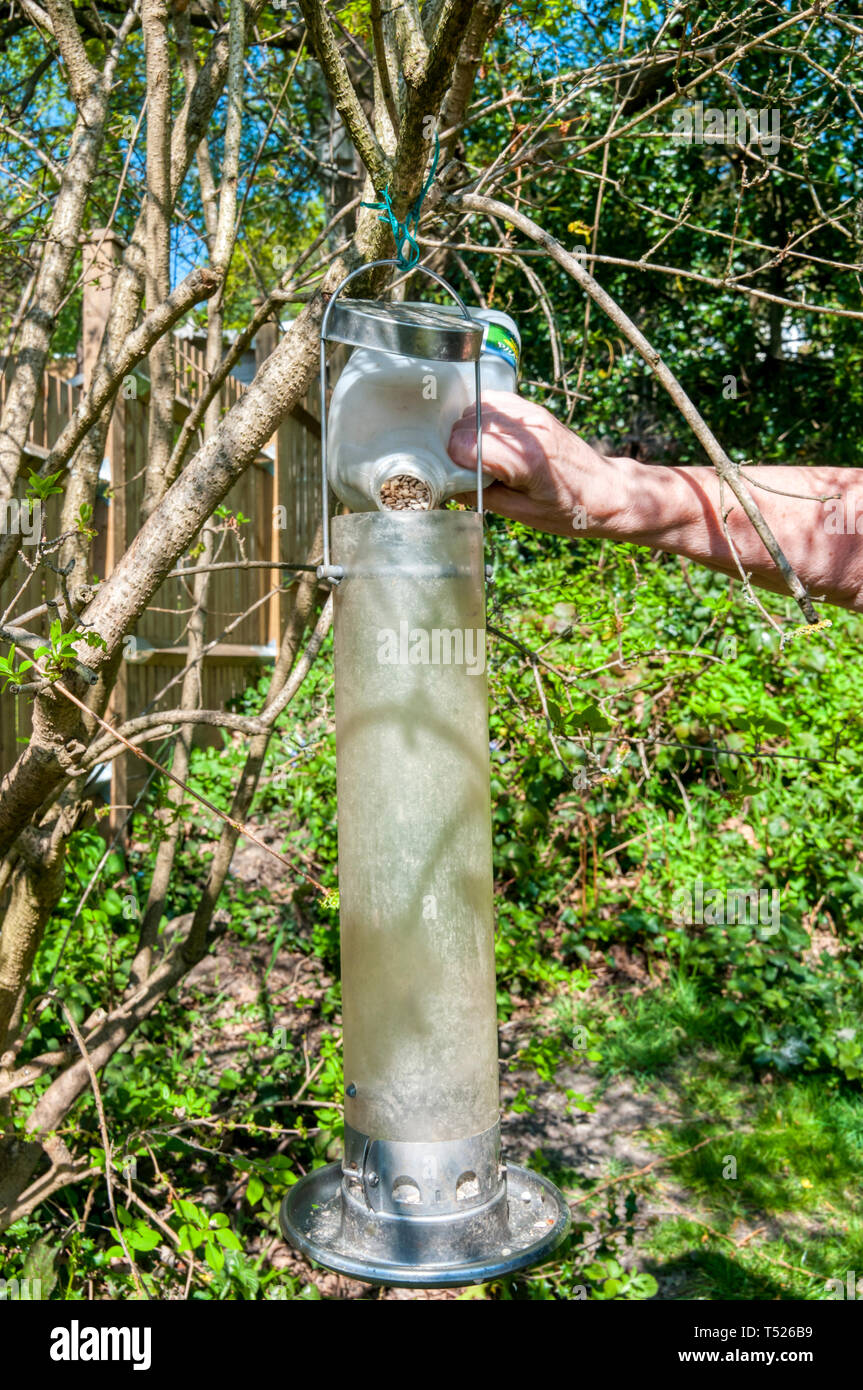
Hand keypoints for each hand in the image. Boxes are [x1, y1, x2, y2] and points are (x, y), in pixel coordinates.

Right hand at [447, 391, 609, 535]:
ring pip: (475, 407)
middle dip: (458, 447)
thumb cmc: (569, 510)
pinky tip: (490, 439)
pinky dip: (483, 418)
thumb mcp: (522, 514)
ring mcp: (531, 414)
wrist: (606, 492)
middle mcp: (526, 429)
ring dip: (468, 430)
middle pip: (465, 424)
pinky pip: (493, 401)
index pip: (463, 444)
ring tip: (481, 456)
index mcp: (525, 457)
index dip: (454, 463)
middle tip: (470, 471)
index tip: (462, 479)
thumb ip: (480, 494)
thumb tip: (447, 485)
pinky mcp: (533, 410)